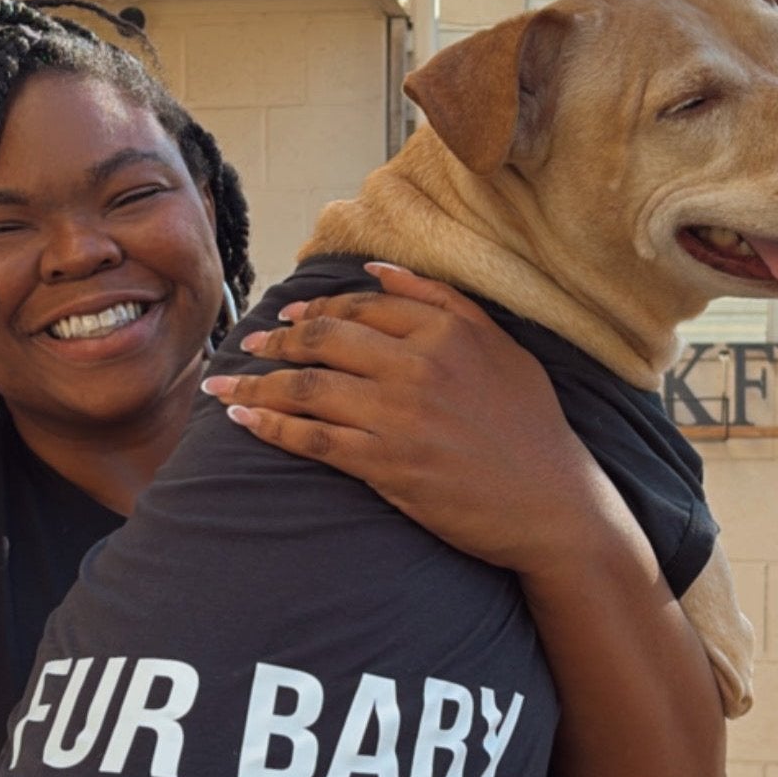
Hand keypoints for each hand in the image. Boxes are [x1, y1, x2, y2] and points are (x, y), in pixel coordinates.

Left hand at [200, 263, 586, 579]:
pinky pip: (314, 439)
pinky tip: (243, 421)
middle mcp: (419, 365)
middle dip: (275, 340)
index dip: (312, 309)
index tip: (286, 317)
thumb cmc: (532, 428)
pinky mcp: (387, 465)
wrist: (553, 505)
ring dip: (257, 383)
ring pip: (310, 387)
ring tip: (224, 385)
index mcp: (446, 331)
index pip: (359, 307)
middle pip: (324, 339)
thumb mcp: (500, 347)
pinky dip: (271, 427)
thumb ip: (442, 300)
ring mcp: (400, 416)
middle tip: (248, 345)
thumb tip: (378, 271)